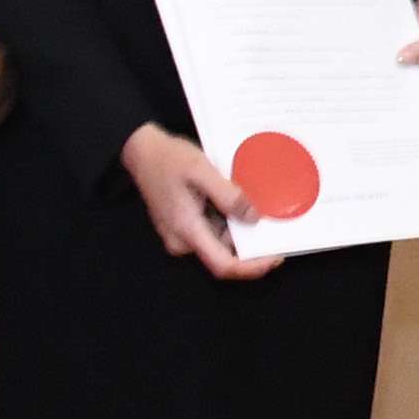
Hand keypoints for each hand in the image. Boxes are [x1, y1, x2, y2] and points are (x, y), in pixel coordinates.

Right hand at [121, 124, 283, 280]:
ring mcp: (183, 235)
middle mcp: (183, 241)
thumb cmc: (168, 158)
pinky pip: (214, 231)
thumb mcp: (201, 170)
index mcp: (186, 231)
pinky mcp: (186, 227)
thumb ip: (228, 196)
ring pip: (222, 241)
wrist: (142, 151)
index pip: (223, 265)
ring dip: (241, 227)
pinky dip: (230, 220)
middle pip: (225, 254)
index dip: (252, 267)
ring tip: (252, 202)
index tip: (275, 257)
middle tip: (272, 220)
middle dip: (251, 241)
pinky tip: (236, 201)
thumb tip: (254, 218)